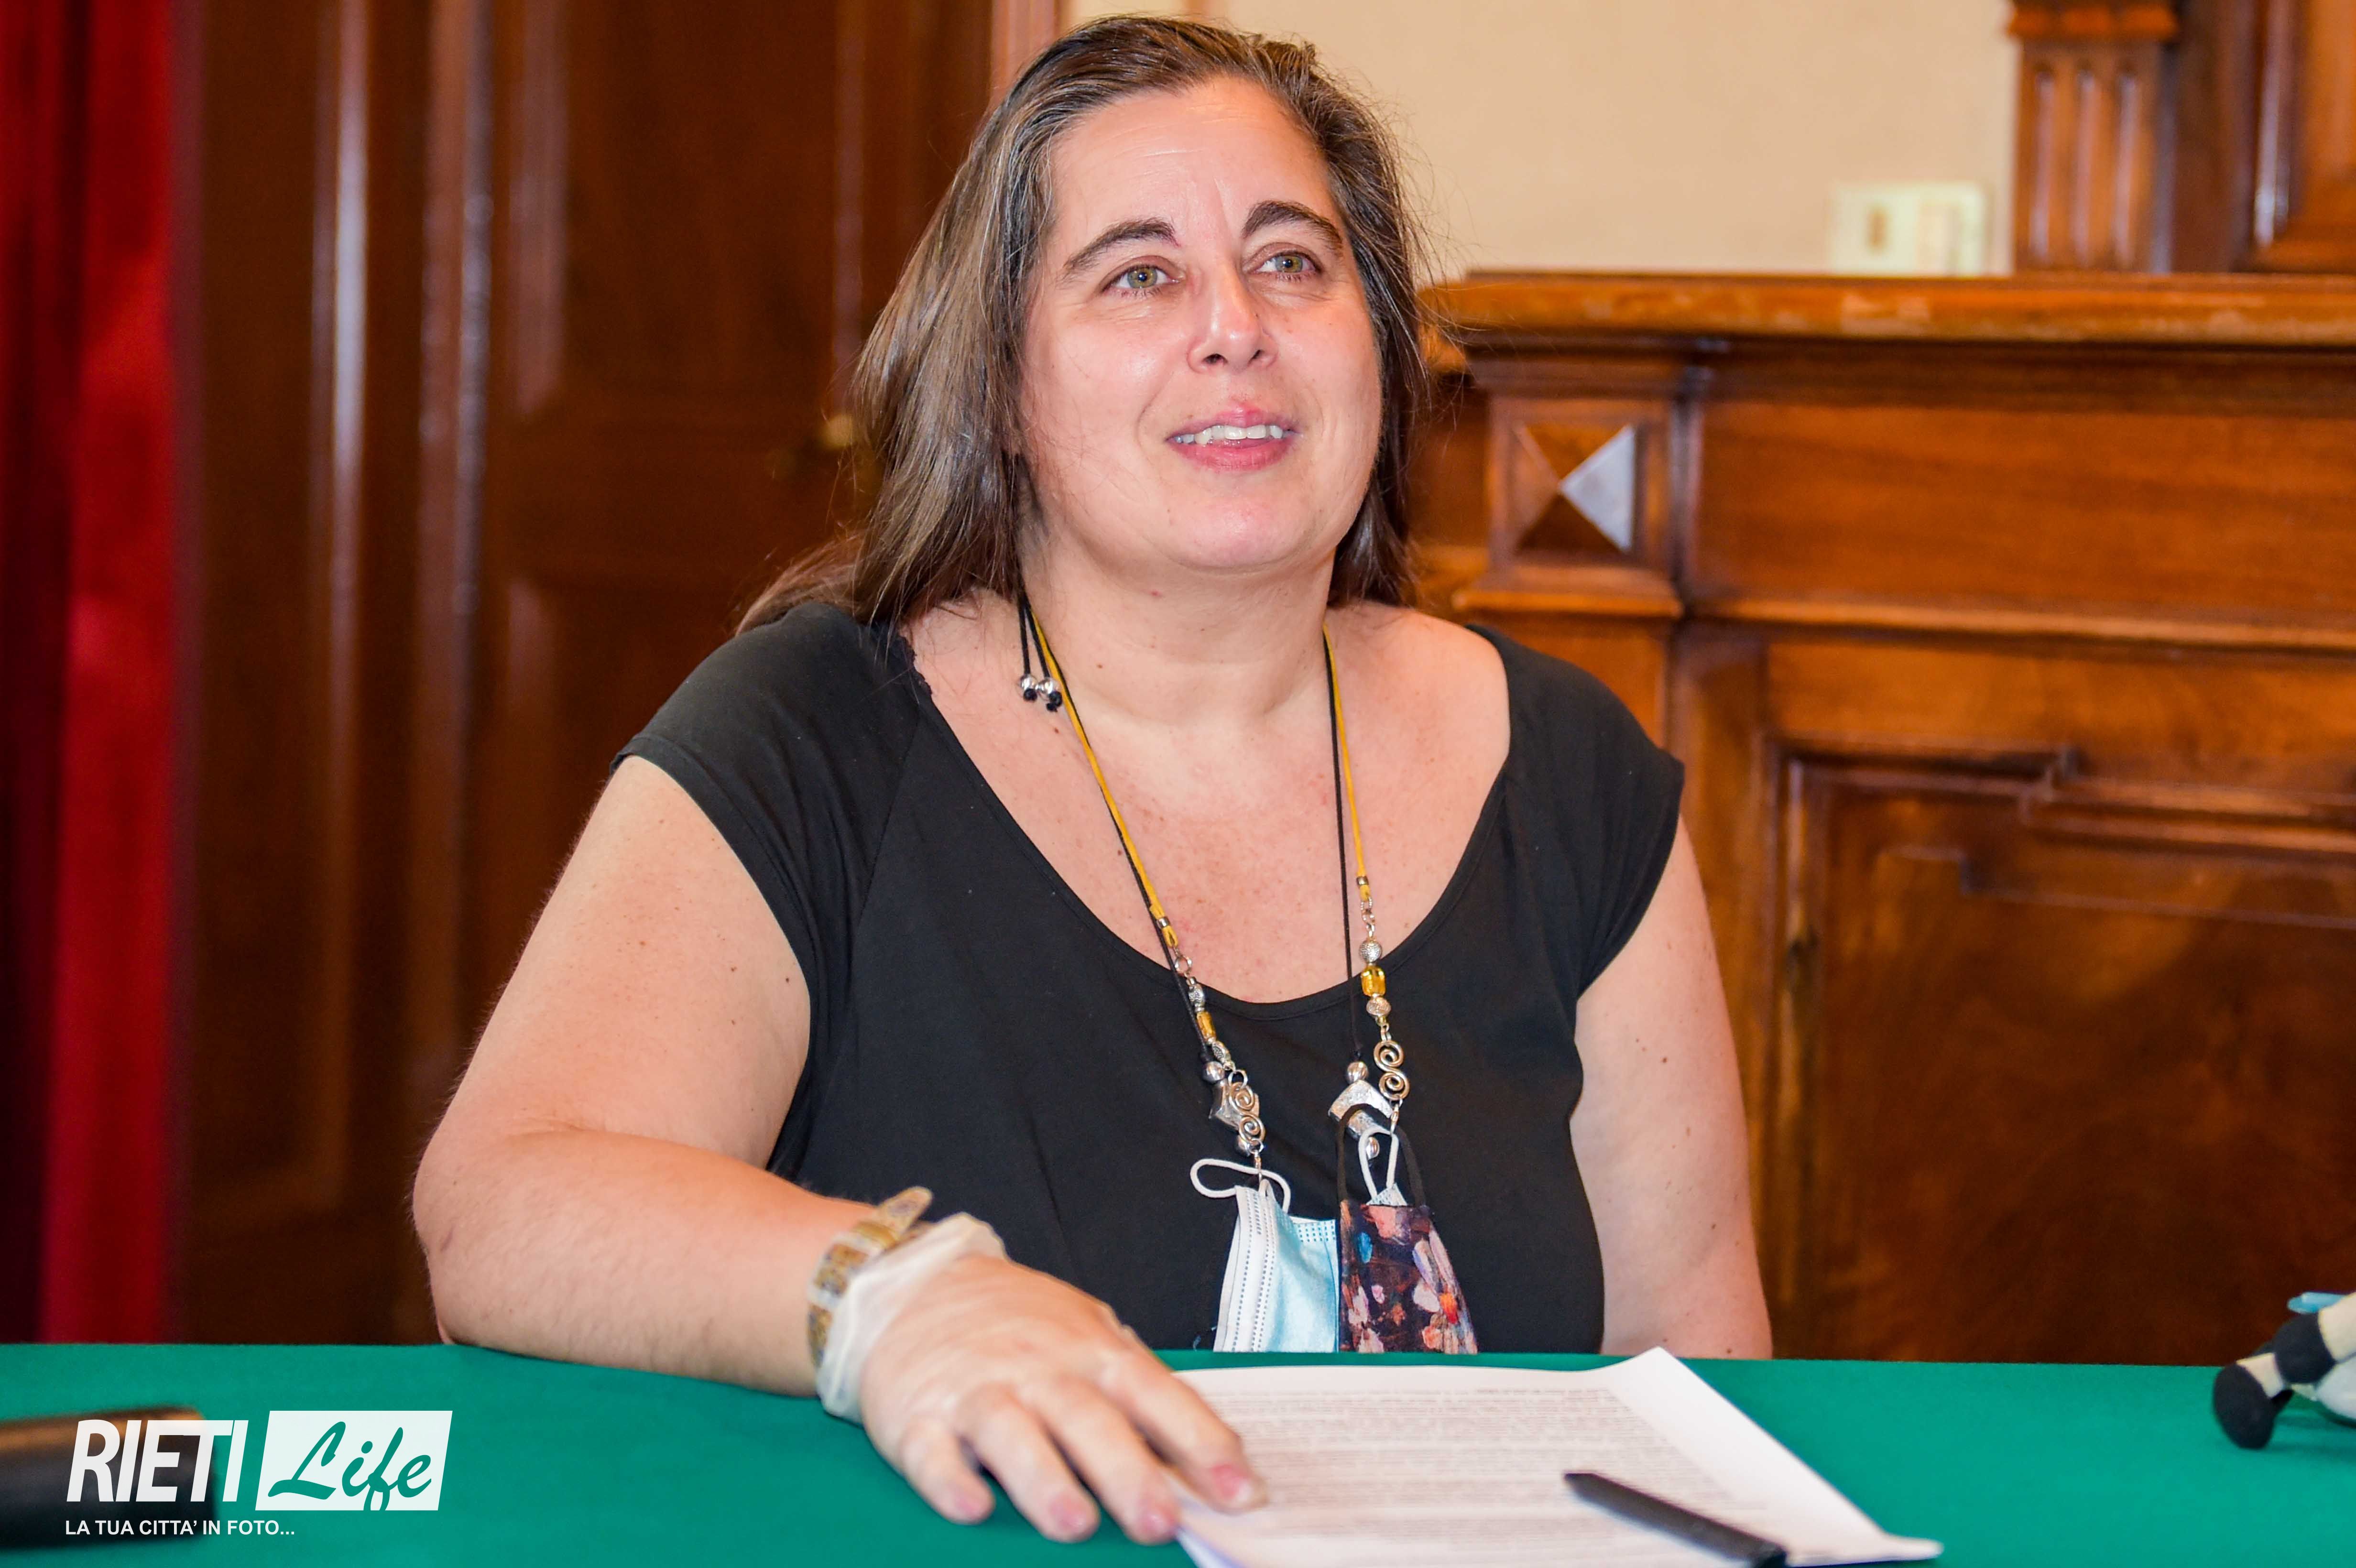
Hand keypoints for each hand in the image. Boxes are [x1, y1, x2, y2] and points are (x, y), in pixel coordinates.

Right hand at [857, 1252, 1265, 1542]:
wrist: (915, 1280)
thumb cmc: (1019, 1322)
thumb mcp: (1088, 1335)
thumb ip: (1139, 1390)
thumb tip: (1212, 1458)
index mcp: (1092, 1352)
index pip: (1158, 1396)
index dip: (1202, 1443)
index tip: (1243, 1491)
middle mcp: (1039, 1369)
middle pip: (1089, 1420)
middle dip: (1129, 1474)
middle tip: (1163, 1522)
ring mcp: (977, 1391)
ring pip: (1013, 1435)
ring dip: (1045, 1481)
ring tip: (1075, 1524)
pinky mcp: (917, 1416)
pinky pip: (931, 1452)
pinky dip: (950, 1479)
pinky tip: (971, 1506)